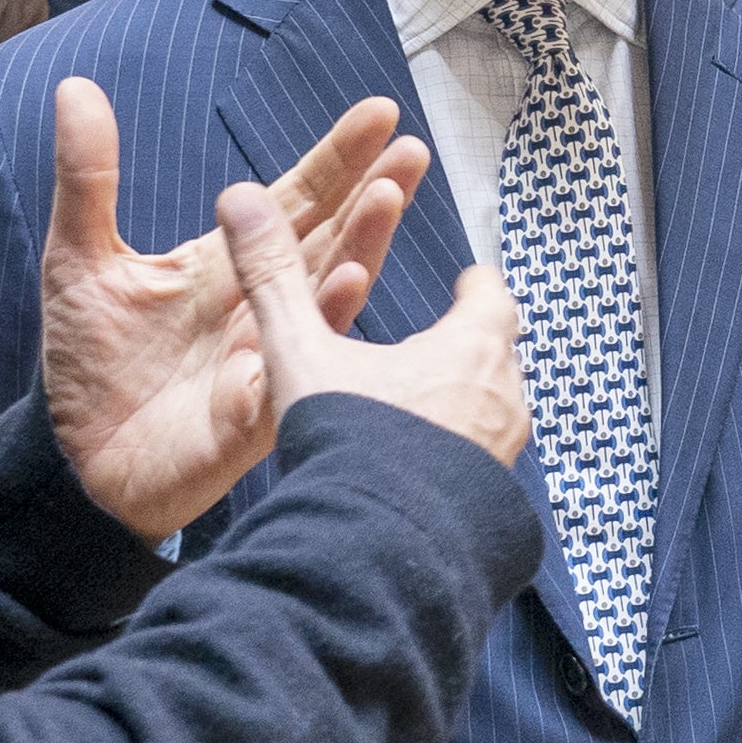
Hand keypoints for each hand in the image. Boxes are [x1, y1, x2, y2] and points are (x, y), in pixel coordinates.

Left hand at [35, 83, 462, 538]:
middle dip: (373, 192)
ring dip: (361, 244)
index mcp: (232, 264)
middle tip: (411, 149)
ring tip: (388, 196)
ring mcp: (270, 354)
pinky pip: (299, 361)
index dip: (338, 158)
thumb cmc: (88, 363)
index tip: (381, 113)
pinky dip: (322, 322)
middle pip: (331, 238)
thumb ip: (88, 177)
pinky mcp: (255, 408)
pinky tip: (346, 282)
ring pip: (327, 294)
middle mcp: (265, 304)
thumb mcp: (79, 257)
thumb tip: (74, 86)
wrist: (72, 460)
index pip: (298, 201)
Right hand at [214, 172, 533, 473]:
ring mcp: (503, 451)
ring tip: (427, 405)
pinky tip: (422, 466)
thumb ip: (272, 277)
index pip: (490, 296)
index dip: (474, 287)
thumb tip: (238, 196)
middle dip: (470, 344)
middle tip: (440, 343)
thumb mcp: (301, 354)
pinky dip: (457, 451)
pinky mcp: (491, 498)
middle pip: (498, 352)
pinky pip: (482, 461)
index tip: (464, 282)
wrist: (381, 546)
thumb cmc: (351, 442)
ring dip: (466, 401)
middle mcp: (503, 394)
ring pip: (495, 409)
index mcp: (470, 345)